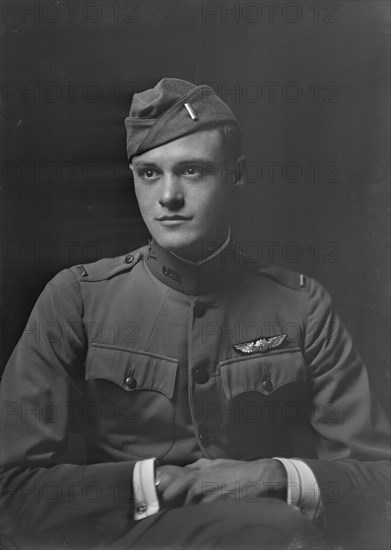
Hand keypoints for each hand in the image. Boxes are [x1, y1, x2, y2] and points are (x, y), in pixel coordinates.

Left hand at [161, 458, 286, 506]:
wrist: (257, 479)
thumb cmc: (236, 469)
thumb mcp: (216, 462)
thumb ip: (199, 465)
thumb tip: (185, 468)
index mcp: (198, 476)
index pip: (175, 488)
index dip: (169, 495)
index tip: (165, 499)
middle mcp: (201, 489)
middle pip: (184, 504)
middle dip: (185, 506)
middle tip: (185, 508)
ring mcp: (210, 502)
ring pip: (195, 512)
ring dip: (197, 513)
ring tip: (205, 510)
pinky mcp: (219, 512)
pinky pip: (208, 517)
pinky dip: (208, 518)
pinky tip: (212, 517)